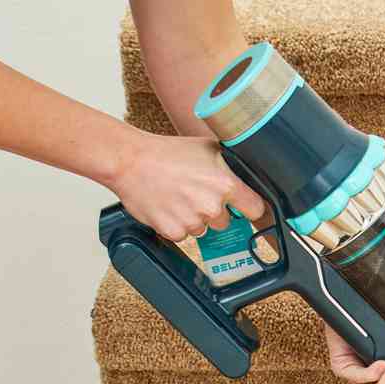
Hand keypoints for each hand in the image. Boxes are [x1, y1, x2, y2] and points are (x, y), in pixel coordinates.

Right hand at [108, 132, 263, 241]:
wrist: (129, 161)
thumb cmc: (166, 152)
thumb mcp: (207, 148)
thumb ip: (230, 165)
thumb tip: (247, 173)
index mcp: (225, 184)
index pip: (255, 209)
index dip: (249, 208)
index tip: (244, 207)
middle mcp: (212, 206)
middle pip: (225, 221)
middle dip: (213, 211)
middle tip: (194, 193)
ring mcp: (192, 221)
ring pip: (203, 229)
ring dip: (193, 218)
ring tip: (177, 196)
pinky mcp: (173, 231)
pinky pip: (183, 235)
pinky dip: (175, 225)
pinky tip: (167, 206)